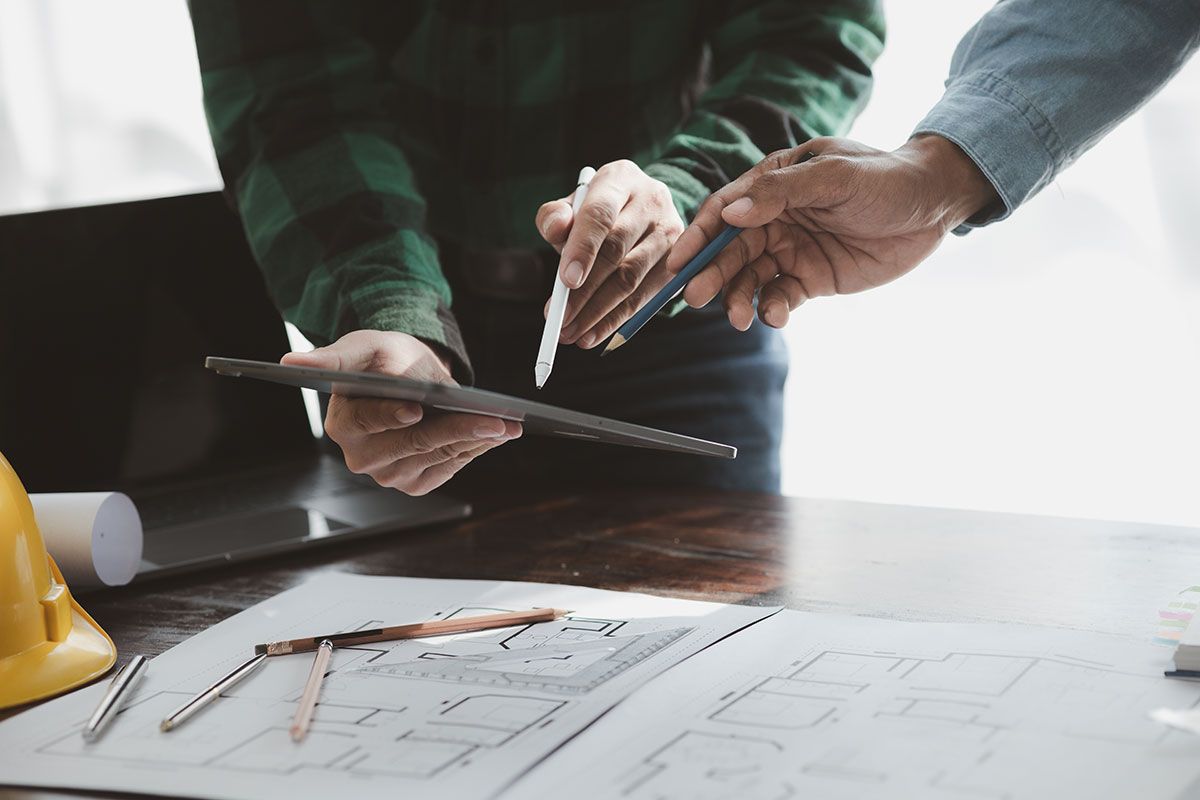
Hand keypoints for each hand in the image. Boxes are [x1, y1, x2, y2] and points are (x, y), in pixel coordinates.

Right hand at [281, 330, 520, 495]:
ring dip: (475, 442)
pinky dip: (473, 451)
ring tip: (506, 426)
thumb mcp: (362, 347)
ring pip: (438, 458)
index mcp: (342, 423)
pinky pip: (448, 468)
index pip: (370, 422)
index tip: (416, 409)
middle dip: (458, 430)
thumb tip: (288, 362)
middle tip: (496, 420)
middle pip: (414, 444)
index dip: (393, 415)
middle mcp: (361, 457)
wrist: (407, 375)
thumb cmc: (382, 358)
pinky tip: (495, 436)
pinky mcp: (414, 483)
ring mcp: (388, 474)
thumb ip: (331, 357)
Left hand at [536, 159, 684, 347]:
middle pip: (617, 252)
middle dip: (584, 292)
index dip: (583, 249)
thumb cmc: (597, 212)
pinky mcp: (679, 264)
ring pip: (631, 280)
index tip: (565, 282)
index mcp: (620, 179)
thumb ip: (555, 217)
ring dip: (597, 313)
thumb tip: (556, 228)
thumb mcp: (572, 207)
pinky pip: (644, 298)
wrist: (641, 211)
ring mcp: (671, 233)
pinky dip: (615, 320)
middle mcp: (652, 201)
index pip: (601, 214)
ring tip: (569, 333)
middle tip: (559, 320)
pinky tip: (591, 335)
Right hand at [666, 136, 998, 329]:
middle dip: (711, 274)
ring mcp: (791, 250)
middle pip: (730, 250)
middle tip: (696, 297)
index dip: (697, 236)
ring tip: (738, 318)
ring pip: (750, 278)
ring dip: (738, 297)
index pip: (724, 211)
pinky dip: (771, 309)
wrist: (934, 205)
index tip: (677, 263)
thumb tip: (729, 212)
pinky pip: (780, 297)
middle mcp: (774, 218)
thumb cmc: (885, 179)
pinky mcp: (811, 278)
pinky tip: (773, 317)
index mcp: (773, 185)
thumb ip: (781, 193)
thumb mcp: (834, 177)